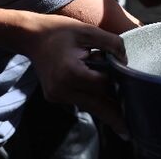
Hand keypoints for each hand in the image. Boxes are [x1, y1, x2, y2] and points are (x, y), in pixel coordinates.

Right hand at [20, 13, 128, 137]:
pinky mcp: (55, 97)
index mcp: (69, 72)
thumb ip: (111, 43)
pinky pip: (80, 101)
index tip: (129, 79)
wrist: (31, 36)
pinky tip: (107, 106)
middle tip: (129, 129)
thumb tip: (126, 59)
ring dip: (104, 110)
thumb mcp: (88, 31)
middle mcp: (62, 89)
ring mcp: (57, 95)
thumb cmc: (60, 31)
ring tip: (122, 122)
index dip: (116, 80)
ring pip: (88, 106)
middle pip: (95, 104)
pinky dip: (93, 103)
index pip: (101, 84)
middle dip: (113, 115)